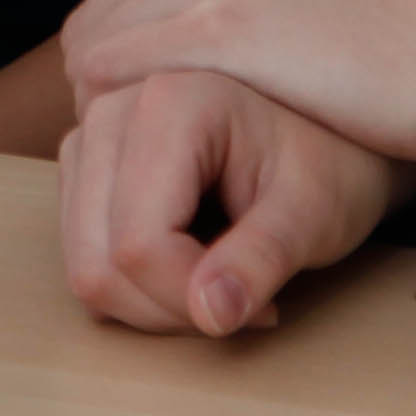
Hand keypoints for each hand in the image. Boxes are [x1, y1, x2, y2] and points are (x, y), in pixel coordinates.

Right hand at [58, 70, 396, 336]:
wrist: (328, 135)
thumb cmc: (329, 164)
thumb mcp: (314, 213)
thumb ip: (262, 259)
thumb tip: (210, 314)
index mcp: (170, 101)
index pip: (140, 244)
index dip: (191, 301)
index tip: (262, 309)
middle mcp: (111, 108)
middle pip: (100, 263)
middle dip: (170, 309)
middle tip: (243, 304)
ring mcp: (90, 137)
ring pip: (85, 269)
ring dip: (152, 304)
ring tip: (223, 283)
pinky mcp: (86, 167)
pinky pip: (86, 259)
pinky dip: (135, 287)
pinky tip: (193, 266)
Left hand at [59, 0, 415, 165]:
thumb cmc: (382, 33)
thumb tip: (166, 28)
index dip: (129, 63)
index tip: (166, 120)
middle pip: (95, 25)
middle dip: (118, 92)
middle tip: (165, 156)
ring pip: (97, 59)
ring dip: (122, 118)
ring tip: (173, 166)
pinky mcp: (217, 22)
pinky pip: (119, 80)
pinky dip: (132, 128)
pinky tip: (177, 162)